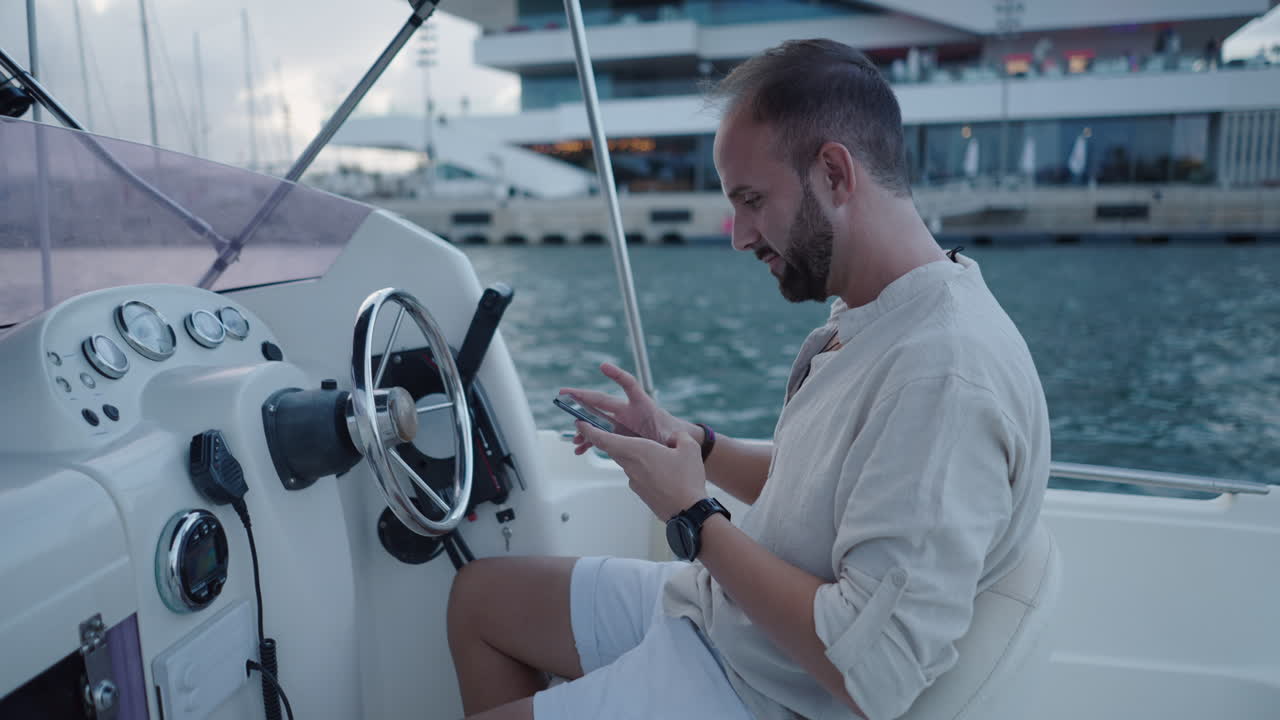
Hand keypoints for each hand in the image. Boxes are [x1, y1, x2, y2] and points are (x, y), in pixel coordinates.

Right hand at [561, 362, 698, 455]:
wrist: (668, 441)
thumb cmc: (669, 432)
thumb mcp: (670, 434)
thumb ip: (668, 436)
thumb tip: (669, 438)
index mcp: (642, 405)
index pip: (629, 384)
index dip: (617, 375)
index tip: (603, 366)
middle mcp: (627, 410)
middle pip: (601, 400)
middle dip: (581, 396)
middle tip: (564, 393)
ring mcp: (619, 421)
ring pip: (595, 419)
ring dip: (582, 424)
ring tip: (571, 429)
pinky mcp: (615, 433)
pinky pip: (598, 434)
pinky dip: (589, 440)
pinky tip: (580, 447)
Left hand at [576, 422, 705, 520]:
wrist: (688, 512)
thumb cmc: (686, 480)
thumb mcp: (689, 448)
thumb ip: (679, 437)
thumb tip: (675, 437)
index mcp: (637, 450)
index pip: (604, 439)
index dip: (589, 430)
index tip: (579, 423)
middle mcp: (630, 465)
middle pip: (613, 449)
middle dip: (608, 439)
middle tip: (609, 431)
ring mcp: (634, 481)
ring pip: (627, 461)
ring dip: (632, 454)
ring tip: (653, 452)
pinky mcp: (640, 492)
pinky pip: (637, 474)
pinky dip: (643, 469)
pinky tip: (661, 471)